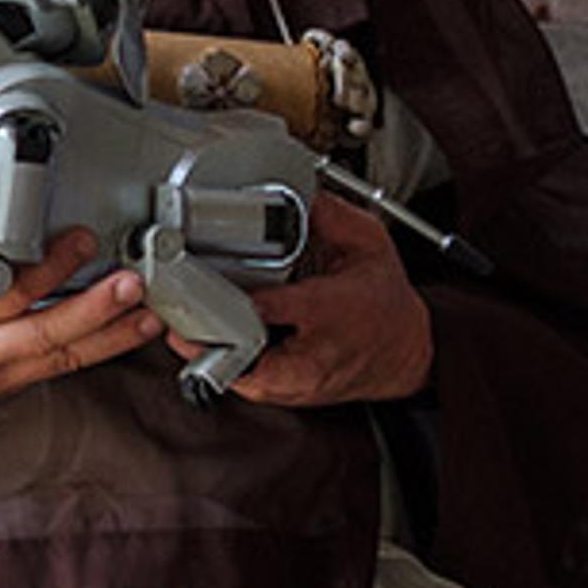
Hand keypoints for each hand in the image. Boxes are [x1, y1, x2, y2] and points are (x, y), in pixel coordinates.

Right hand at [0, 229, 160, 448]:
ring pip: (56, 360)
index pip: (8, 290)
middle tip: (136, 286)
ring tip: (147, 320)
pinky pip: (42, 372)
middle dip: (99, 310)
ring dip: (106, 339)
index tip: (81, 240)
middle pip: (47, 333)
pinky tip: (106, 342)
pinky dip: (77, 355)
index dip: (50, 267)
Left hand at [192, 192, 431, 407]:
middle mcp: (315, 352)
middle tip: (180, 323)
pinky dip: (229, 372)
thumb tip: (301, 192)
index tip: (203, 287)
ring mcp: (303, 381)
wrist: (407, 352)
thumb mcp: (371, 244)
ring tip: (187, 335)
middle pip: (250, 360)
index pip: (273, 308)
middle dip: (211, 344)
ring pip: (246, 383)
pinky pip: (252, 390)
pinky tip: (214, 350)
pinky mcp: (294, 395)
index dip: (233, 300)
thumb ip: (333, 216)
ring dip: (213, 361)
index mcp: (330, 310)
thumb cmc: (386, 303)